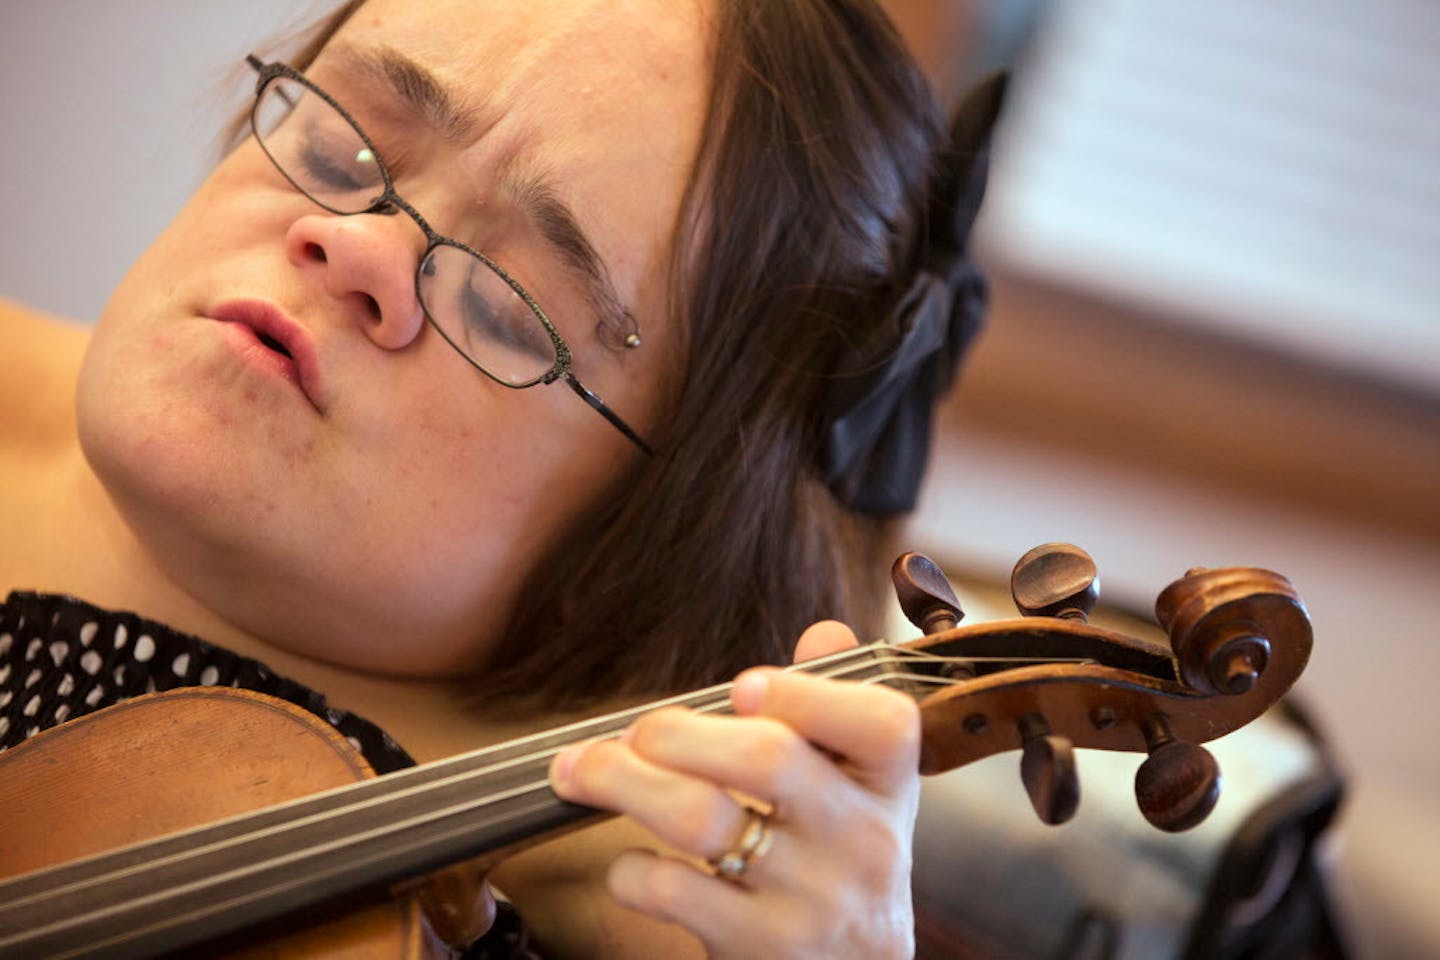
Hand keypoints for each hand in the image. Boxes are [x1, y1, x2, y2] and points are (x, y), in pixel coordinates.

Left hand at [548, 621, 919, 958]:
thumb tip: (823, 635)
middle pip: (765, 758)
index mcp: (889, 783)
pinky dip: (629, 868)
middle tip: (632, 732)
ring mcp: (815, 901)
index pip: (877, 721)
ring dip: (622, 782)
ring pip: (700, 819)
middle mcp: (865, 842)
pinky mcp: (764, 949)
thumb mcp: (860, 787)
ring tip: (581, 770)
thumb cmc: (841, 859)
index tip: (742, 687)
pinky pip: (670, 890)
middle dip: (675, 732)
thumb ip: (837, 708)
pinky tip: (629, 860)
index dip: (805, 695)